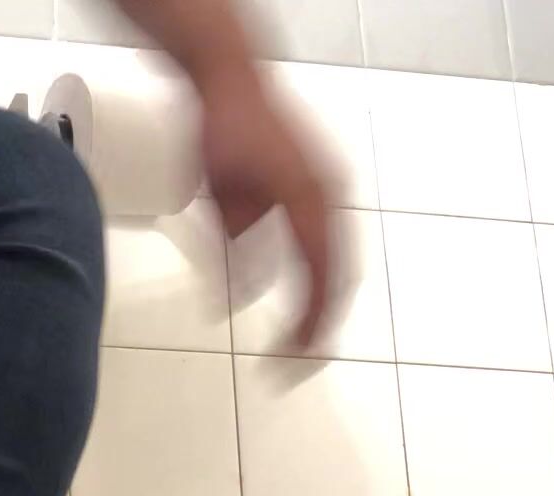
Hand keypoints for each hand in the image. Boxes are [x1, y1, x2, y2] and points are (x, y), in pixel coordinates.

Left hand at [197, 75, 337, 349]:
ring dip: (316, 299)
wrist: (228, 76)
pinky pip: (320, 239)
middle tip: (295, 362)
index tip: (293, 359)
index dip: (309, 325)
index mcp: (310, 203)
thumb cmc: (222, 128)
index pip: (319, 280)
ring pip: (333, 259)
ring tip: (298, 338)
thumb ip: (230, 247)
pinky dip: (311, 271)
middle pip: (337, 276)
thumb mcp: (217, 196)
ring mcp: (325, 188)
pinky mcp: (313, 183)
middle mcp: (327, 196)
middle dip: (318, 323)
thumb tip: (232, 299)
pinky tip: (295, 293)